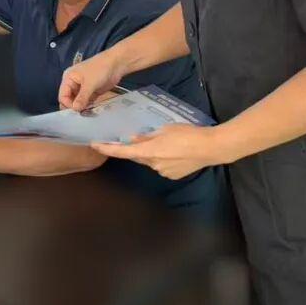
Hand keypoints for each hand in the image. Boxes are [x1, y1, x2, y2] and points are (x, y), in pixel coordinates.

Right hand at [58, 49, 126, 110]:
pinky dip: (89, 106)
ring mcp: (83, 88)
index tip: (77, 110)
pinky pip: (87, 101)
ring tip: (88, 113)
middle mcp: (74, 84)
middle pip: (70, 99)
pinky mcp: (92, 91)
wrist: (116, 64)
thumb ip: (82, 97)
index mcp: (68, 78)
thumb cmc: (99, 69)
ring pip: (78, 102)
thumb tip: (75, 109)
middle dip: (74, 107)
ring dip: (82, 108)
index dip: (68, 104)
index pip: (63, 95)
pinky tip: (93, 111)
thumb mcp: (89, 83)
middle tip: (81, 115)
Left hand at [92, 123, 222, 179]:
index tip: (95, 145)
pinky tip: (173, 151)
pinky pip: (161, 165)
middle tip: (138, 137)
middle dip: (135, 148)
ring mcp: (163, 172)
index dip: (108, 149)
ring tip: (167, 142)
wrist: (211, 148)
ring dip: (151, 152)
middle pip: (137, 156)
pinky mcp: (173, 175)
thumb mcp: (165, 129)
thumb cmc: (188, 134)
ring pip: (150, 161)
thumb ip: (147, 136)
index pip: (123, 151)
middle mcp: (154, 164)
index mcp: (150, 151)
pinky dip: (162, 158)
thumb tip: (133, 139)